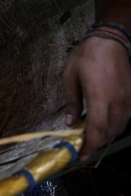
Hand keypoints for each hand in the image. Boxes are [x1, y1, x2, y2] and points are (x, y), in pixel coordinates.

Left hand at [63, 35, 130, 159]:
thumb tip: (70, 122)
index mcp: (99, 97)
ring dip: (107, 136)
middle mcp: (117, 101)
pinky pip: (126, 117)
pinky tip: (105, 125)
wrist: (110, 41)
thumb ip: (71, 101)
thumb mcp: (70, 78)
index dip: (90, 145)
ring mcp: (127, 99)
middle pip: (109, 132)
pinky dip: (115, 126)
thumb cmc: (86, 57)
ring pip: (120, 126)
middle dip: (97, 144)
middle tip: (83, 148)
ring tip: (92, 138)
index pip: (97, 129)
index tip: (81, 155)